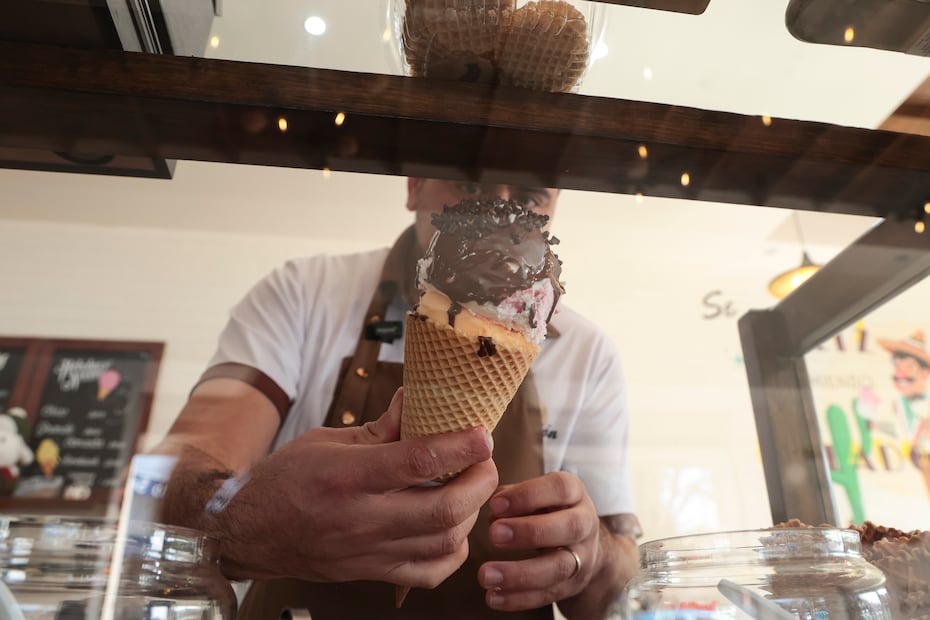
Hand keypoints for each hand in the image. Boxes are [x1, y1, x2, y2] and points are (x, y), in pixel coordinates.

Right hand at [215, 388, 498, 586]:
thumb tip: (415, 400)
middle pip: (443, 510)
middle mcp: (361, 518)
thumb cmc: (286, 480)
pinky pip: (429, 573)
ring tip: (470, 491)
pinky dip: (453, 553)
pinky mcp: (372, 573)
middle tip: (485, 462)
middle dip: (479, 483)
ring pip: (443, 543)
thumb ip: (379, 428)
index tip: (481, 434)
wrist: (250, 533)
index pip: (417, 461)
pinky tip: (453, 530)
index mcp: (348, 475)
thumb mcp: (326, 440)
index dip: (460, 446)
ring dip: (471, 515)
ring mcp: (368, 552)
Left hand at [477, 472, 600, 610]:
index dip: (528, 495)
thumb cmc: (548, 509)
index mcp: (575, 492)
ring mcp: (583, 556)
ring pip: (558, 567)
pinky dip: (519, 598)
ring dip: (519, 573)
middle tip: (493, 535)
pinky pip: (548, 595)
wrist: (583, 543)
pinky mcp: (573, 585)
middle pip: (568, 527)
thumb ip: (513, 496)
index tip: (495, 504)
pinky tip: (494, 597)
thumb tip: (494, 512)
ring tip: (486, 575)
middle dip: (529, 532)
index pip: (560, 488)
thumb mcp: (537, 493)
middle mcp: (585, 523)